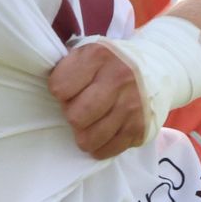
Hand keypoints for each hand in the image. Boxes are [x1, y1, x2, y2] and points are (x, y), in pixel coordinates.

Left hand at [48, 42, 145, 159]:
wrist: (155, 69)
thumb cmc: (109, 63)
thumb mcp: (88, 51)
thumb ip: (68, 66)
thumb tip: (45, 88)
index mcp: (98, 56)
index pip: (59, 87)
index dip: (59, 91)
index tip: (67, 89)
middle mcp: (118, 79)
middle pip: (75, 117)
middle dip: (72, 115)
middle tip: (79, 108)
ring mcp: (131, 106)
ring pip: (90, 138)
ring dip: (84, 134)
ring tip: (90, 122)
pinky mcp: (139, 128)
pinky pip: (108, 150)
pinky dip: (100, 146)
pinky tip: (102, 133)